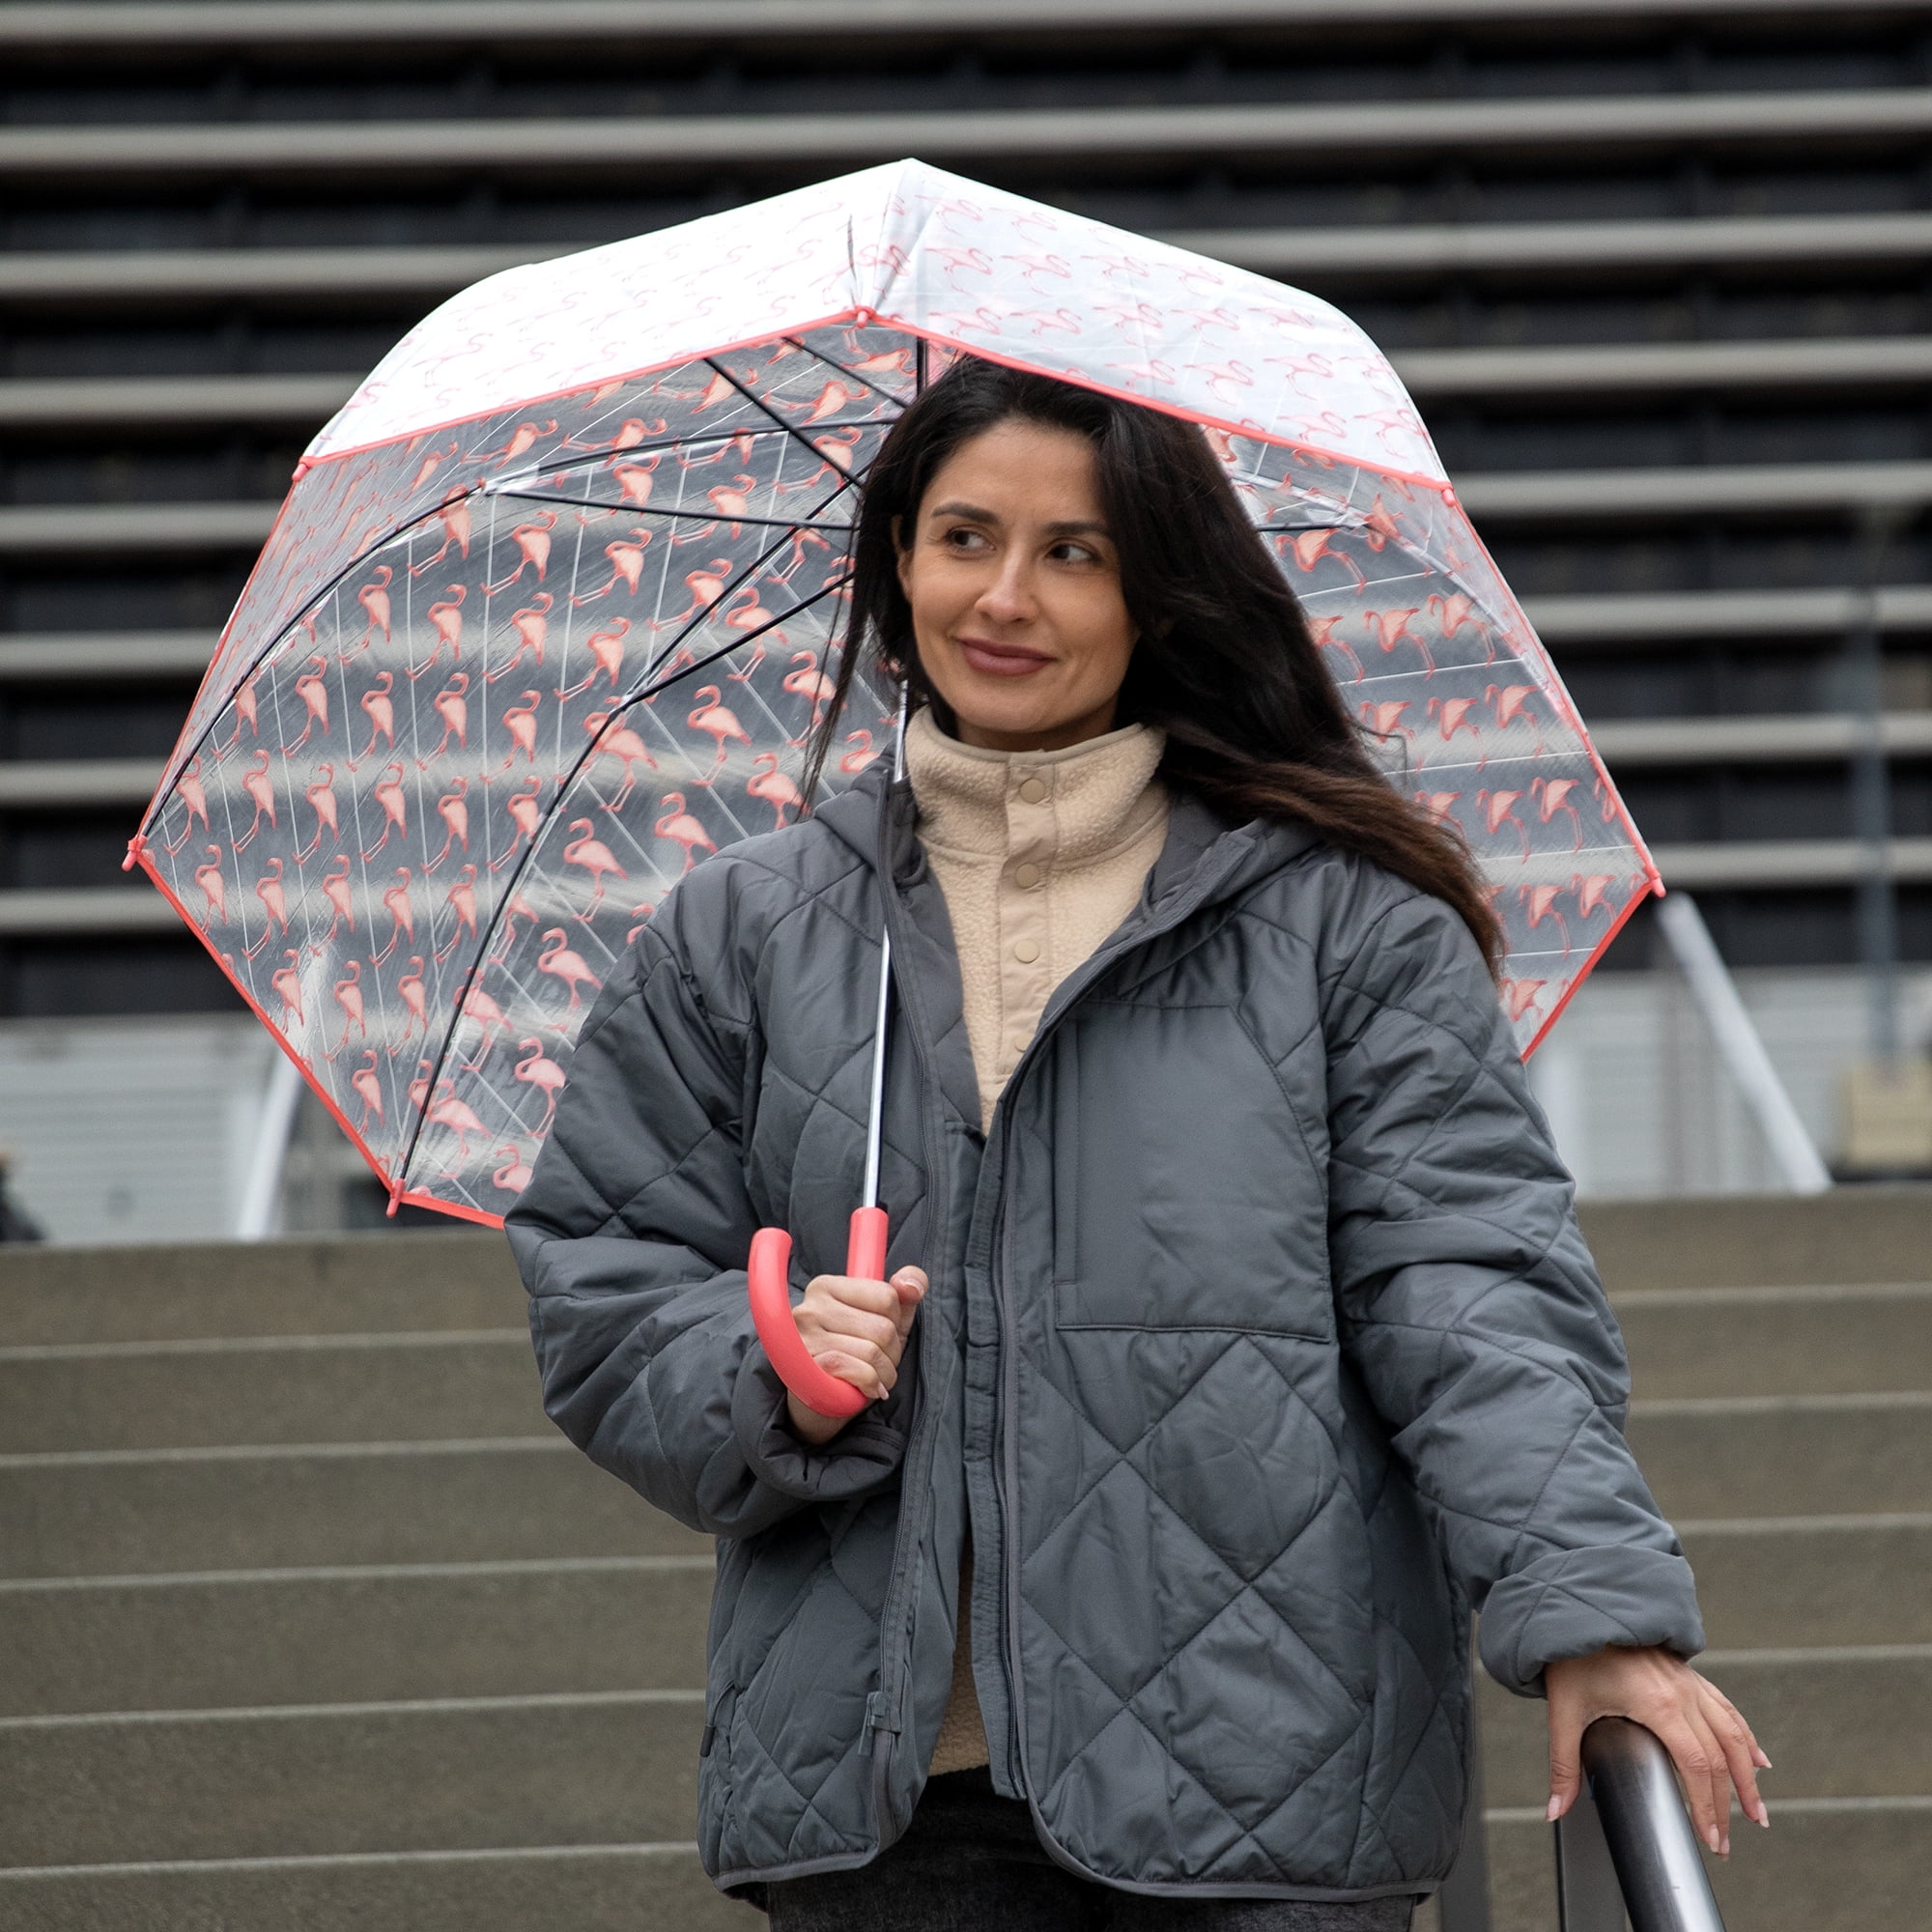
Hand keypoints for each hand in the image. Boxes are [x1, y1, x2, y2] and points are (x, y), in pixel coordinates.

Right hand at [785, 1265, 927, 1446]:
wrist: (819, 1401)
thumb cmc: (855, 1352)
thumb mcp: (887, 1317)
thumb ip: (906, 1291)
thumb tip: (911, 1286)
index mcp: (826, 1286)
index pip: (887, 1296)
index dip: (895, 1321)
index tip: (881, 1335)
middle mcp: (810, 1308)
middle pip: (883, 1327)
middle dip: (892, 1352)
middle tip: (879, 1362)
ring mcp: (805, 1338)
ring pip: (873, 1352)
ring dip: (884, 1373)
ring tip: (874, 1377)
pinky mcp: (807, 1369)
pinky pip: (860, 1372)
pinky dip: (872, 1384)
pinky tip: (867, 1389)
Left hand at [1545, 1645, 1770, 1856]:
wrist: (1578, 1609)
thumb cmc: (1571, 1656)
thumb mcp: (1564, 1711)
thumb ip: (1563, 1766)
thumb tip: (1554, 1810)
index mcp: (1657, 1704)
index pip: (1696, 1767)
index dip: (1707, 1808)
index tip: (1710, 1839)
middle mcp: (1682, 1693)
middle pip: (1719, 1759)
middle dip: (1726, 1806)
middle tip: (1725, 1843)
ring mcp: (1689, 1682)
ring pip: (1733, 1735)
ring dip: (1748, 1777)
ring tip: (1756, 1812)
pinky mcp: (1687, 1674)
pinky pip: (1726, 1709)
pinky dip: (1745, 1738)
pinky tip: (1757, 1760)